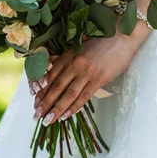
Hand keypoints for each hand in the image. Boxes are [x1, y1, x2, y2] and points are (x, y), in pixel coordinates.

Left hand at [32, 23, 149, 125]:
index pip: (50, 76)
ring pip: (68, 94)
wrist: (121, 37)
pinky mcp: (99, 79)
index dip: (41, 90)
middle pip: (56, 87)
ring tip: (48, 120)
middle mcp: (74, 64)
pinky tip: (66, 116)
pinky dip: (74, 108)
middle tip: (36, 116)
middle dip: (45, 103)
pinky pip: (84, 96)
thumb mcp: (79, 48)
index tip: (34, 102)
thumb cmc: (101, 42)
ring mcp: (87, 72)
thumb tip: (55, 75)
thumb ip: (67, 60)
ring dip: (56, 109)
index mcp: (67, 56)